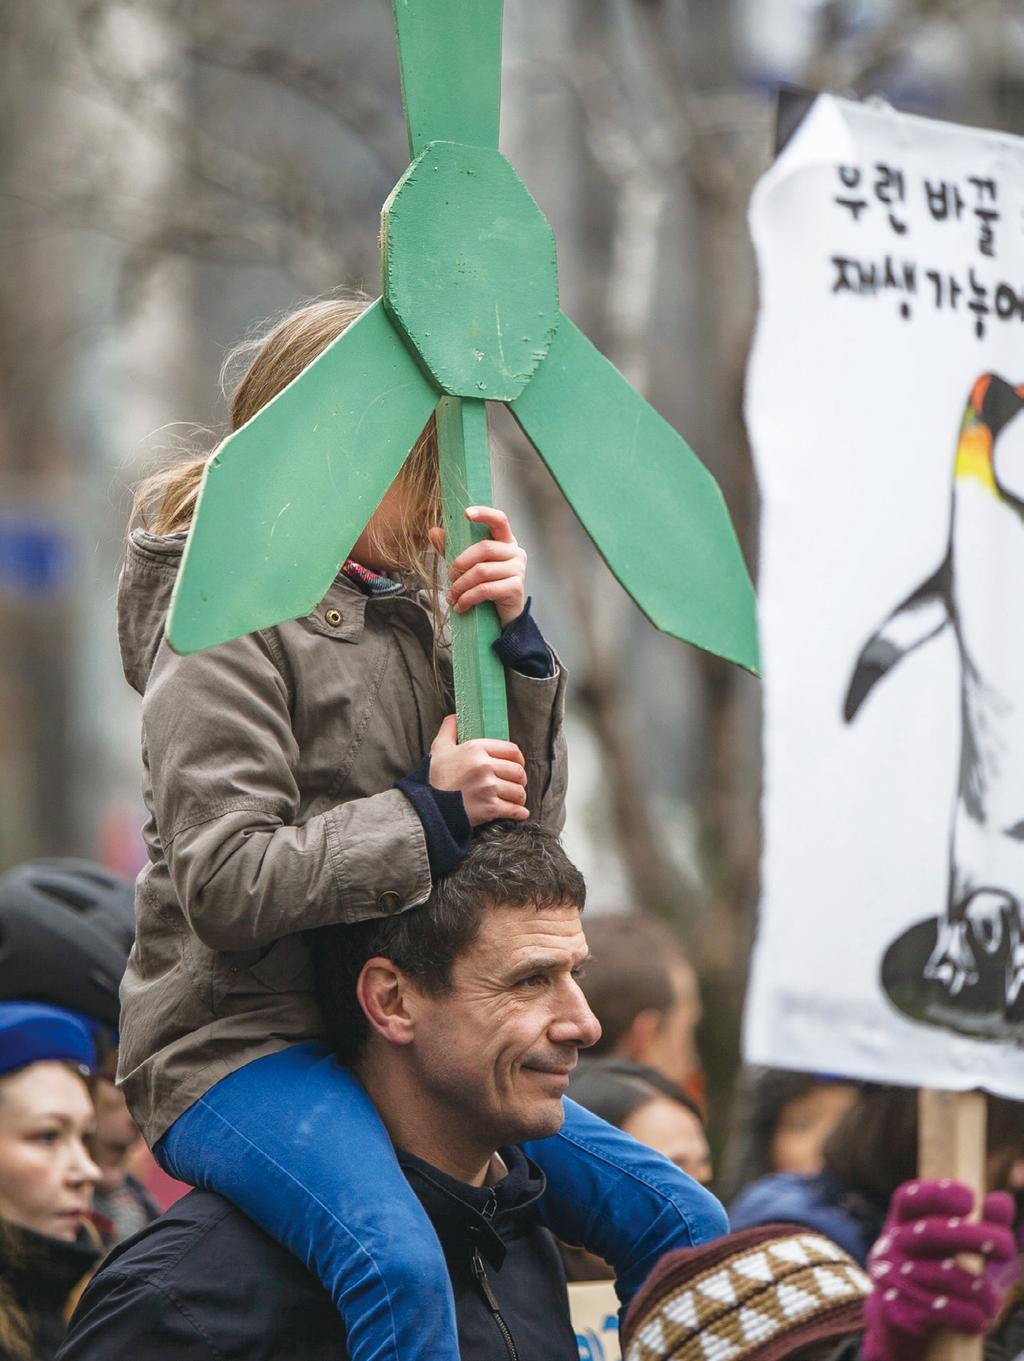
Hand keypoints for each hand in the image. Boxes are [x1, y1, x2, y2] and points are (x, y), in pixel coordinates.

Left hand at [428, 506, 527, 629]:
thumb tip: (433, 531)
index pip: (499, 520)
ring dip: (461, 585)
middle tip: (450, 577)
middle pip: (485, 548)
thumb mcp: (467, 565)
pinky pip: (485, 589)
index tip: (466, 513)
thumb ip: (453, 548)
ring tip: (453, 596)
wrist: (502, 617)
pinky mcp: (516, 588)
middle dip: (461, 562)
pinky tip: (460, 606)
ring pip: (482, 571)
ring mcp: (518, 570)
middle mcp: (516, 552)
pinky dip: (468, 598)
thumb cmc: (486, 586)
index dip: (485, 514)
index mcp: (505, 541)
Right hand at [429, 715, 528, 825]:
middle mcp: (485, 767)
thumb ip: (449, 729)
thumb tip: (455, 716)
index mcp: (476, 749)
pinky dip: (519, 812)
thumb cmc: (434, 778)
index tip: (518, 764)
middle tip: (517, 783)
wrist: (427, 807)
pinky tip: (520, 812)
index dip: (518, 758)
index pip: (512, 750)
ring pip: (518, 791)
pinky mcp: (489, 808)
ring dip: (519, 796)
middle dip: (520, 779)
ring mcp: (488, 788)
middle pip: (518, 771)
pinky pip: (514, 810)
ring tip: (516, 798)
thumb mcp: (439, 748)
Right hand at [862, 1178, 1014, 1360]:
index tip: (971, 1200)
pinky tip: (981, 1320)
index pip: (910, 1197)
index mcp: (901, 1222)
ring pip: (944, 1275)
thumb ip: (981, 1222)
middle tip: (1007, 1249)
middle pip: (931, 1233)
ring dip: (980, 1291)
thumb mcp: (953, 1247)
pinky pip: (942, 1309)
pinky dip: (970, 1315)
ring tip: (993, 1302)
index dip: (938, 1194)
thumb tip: (1002, 1200)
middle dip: (974, 1237)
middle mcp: (890, 1244)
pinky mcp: (896, 1310)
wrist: (897, 1324)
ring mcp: (889, 1276)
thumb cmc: (933, 1276)